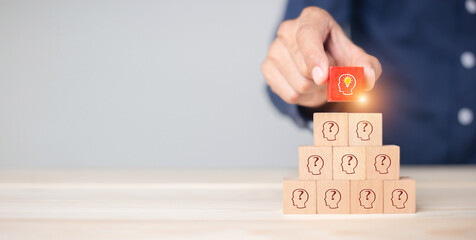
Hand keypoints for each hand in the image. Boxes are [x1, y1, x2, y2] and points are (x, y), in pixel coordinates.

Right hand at [261, 7, 381, 107]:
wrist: (318, 63)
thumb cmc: (336, 55)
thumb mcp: (356, 58)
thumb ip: (368, 66)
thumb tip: (367, 79)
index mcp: (312, 19)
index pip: (307, 36)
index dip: (315, 58)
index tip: (323, 77)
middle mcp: (288, 30)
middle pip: (306, 69)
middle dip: (325, 80)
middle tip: (330, 74)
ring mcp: (274, 49)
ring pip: (299, 85)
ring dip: (315, 91)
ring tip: (318, 81)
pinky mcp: (267, 67)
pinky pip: (289, 94)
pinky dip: (304, 98)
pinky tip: (307, 87)